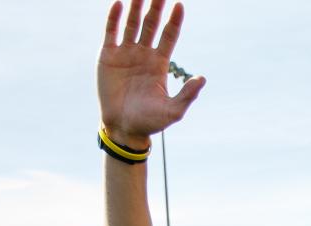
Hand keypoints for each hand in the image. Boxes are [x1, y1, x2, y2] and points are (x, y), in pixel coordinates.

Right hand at [97, 1, 205, 142]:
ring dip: (136, 7)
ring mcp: (125, 53)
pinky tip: (119, 4)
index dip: (174, 20)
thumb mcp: (173, 111)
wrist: (123, 128)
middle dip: (156, 7)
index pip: (169, 35)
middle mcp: (143, 54)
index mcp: (160, 63)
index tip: (180, 5)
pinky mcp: (108, 56)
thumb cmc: (150, 122)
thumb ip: (188, 95)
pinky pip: (111, 32)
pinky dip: (114, 18)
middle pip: (151, 24)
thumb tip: (202, 78)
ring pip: (132, 24)